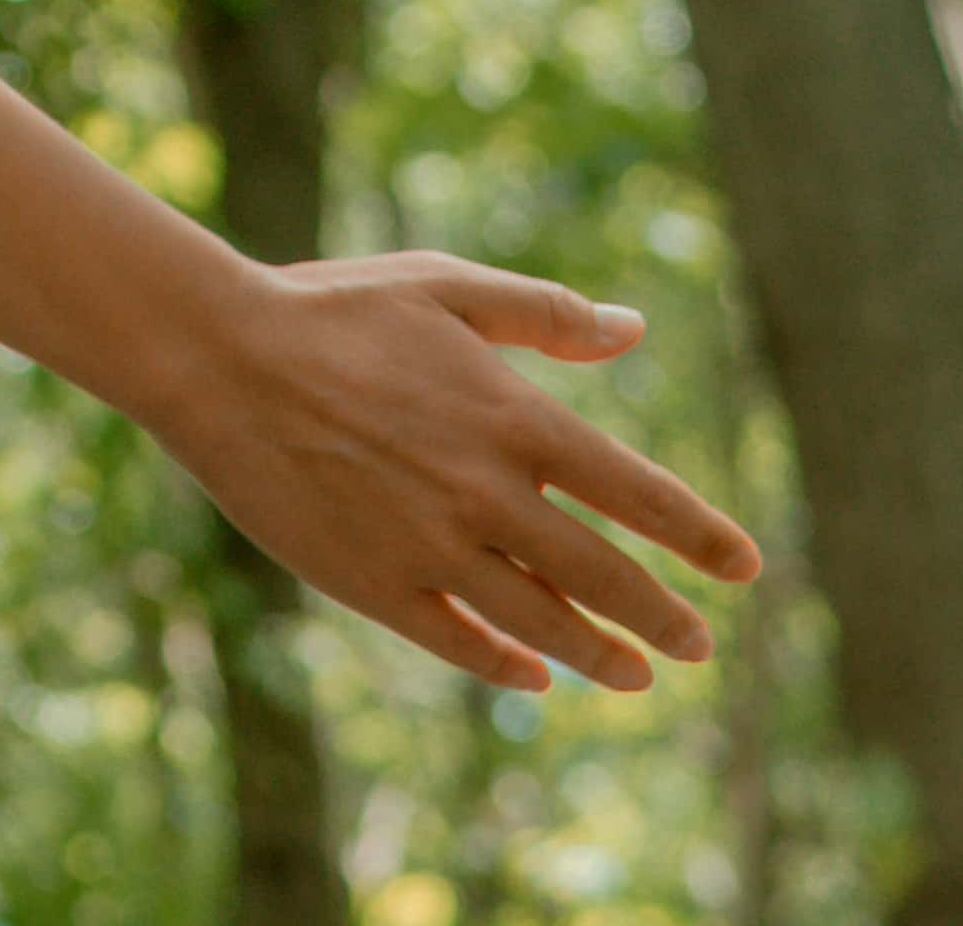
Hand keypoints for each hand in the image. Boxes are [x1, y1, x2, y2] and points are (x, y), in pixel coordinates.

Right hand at [144, 255, 764, 694]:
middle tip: (700, 645)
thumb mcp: (445, 286)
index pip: (640, 495)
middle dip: (663, 617)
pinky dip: (503, 666)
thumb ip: (545, 313)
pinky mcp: (372, 584)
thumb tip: (632, 331)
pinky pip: (457, 642)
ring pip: (541, 624)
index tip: (746, 569)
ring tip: (636, 677)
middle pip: (604, 577)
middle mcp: (487, 494)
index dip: (702, 537)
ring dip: (598, 654)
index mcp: (515, 418)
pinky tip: (531, 676)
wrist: (216, 358)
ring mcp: (430, 547)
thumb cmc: (332, 309)